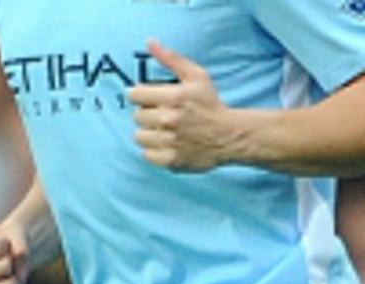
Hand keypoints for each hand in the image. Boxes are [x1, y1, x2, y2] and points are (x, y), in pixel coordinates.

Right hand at [0, 223, 28, 283]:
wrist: (5, 257)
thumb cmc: (7, 244)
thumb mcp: (16, 233)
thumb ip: (20, 242)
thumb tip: (19, 257)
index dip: (6, 245)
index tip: (1, 244)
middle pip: (1, 269)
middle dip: (11, 264)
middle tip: (5, 261)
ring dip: (15, 279)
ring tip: (6, 275)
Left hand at [128, 40, 237, 172]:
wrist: (229, 135)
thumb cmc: (211, 104)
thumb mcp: (196, 76)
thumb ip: (171, 58)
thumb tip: (150, 42)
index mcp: (173, 97)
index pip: (134, 95)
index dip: (140, 96)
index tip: (149, 99)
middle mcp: (169, 119)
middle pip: (136, 116)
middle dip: (147, 114)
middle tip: (161, 115)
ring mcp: (169, 141)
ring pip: (138, 136)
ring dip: (148, 133)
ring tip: (162, 130)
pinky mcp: (171, 160)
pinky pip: (146, 155)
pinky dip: (153, 151)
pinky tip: (165, 144)